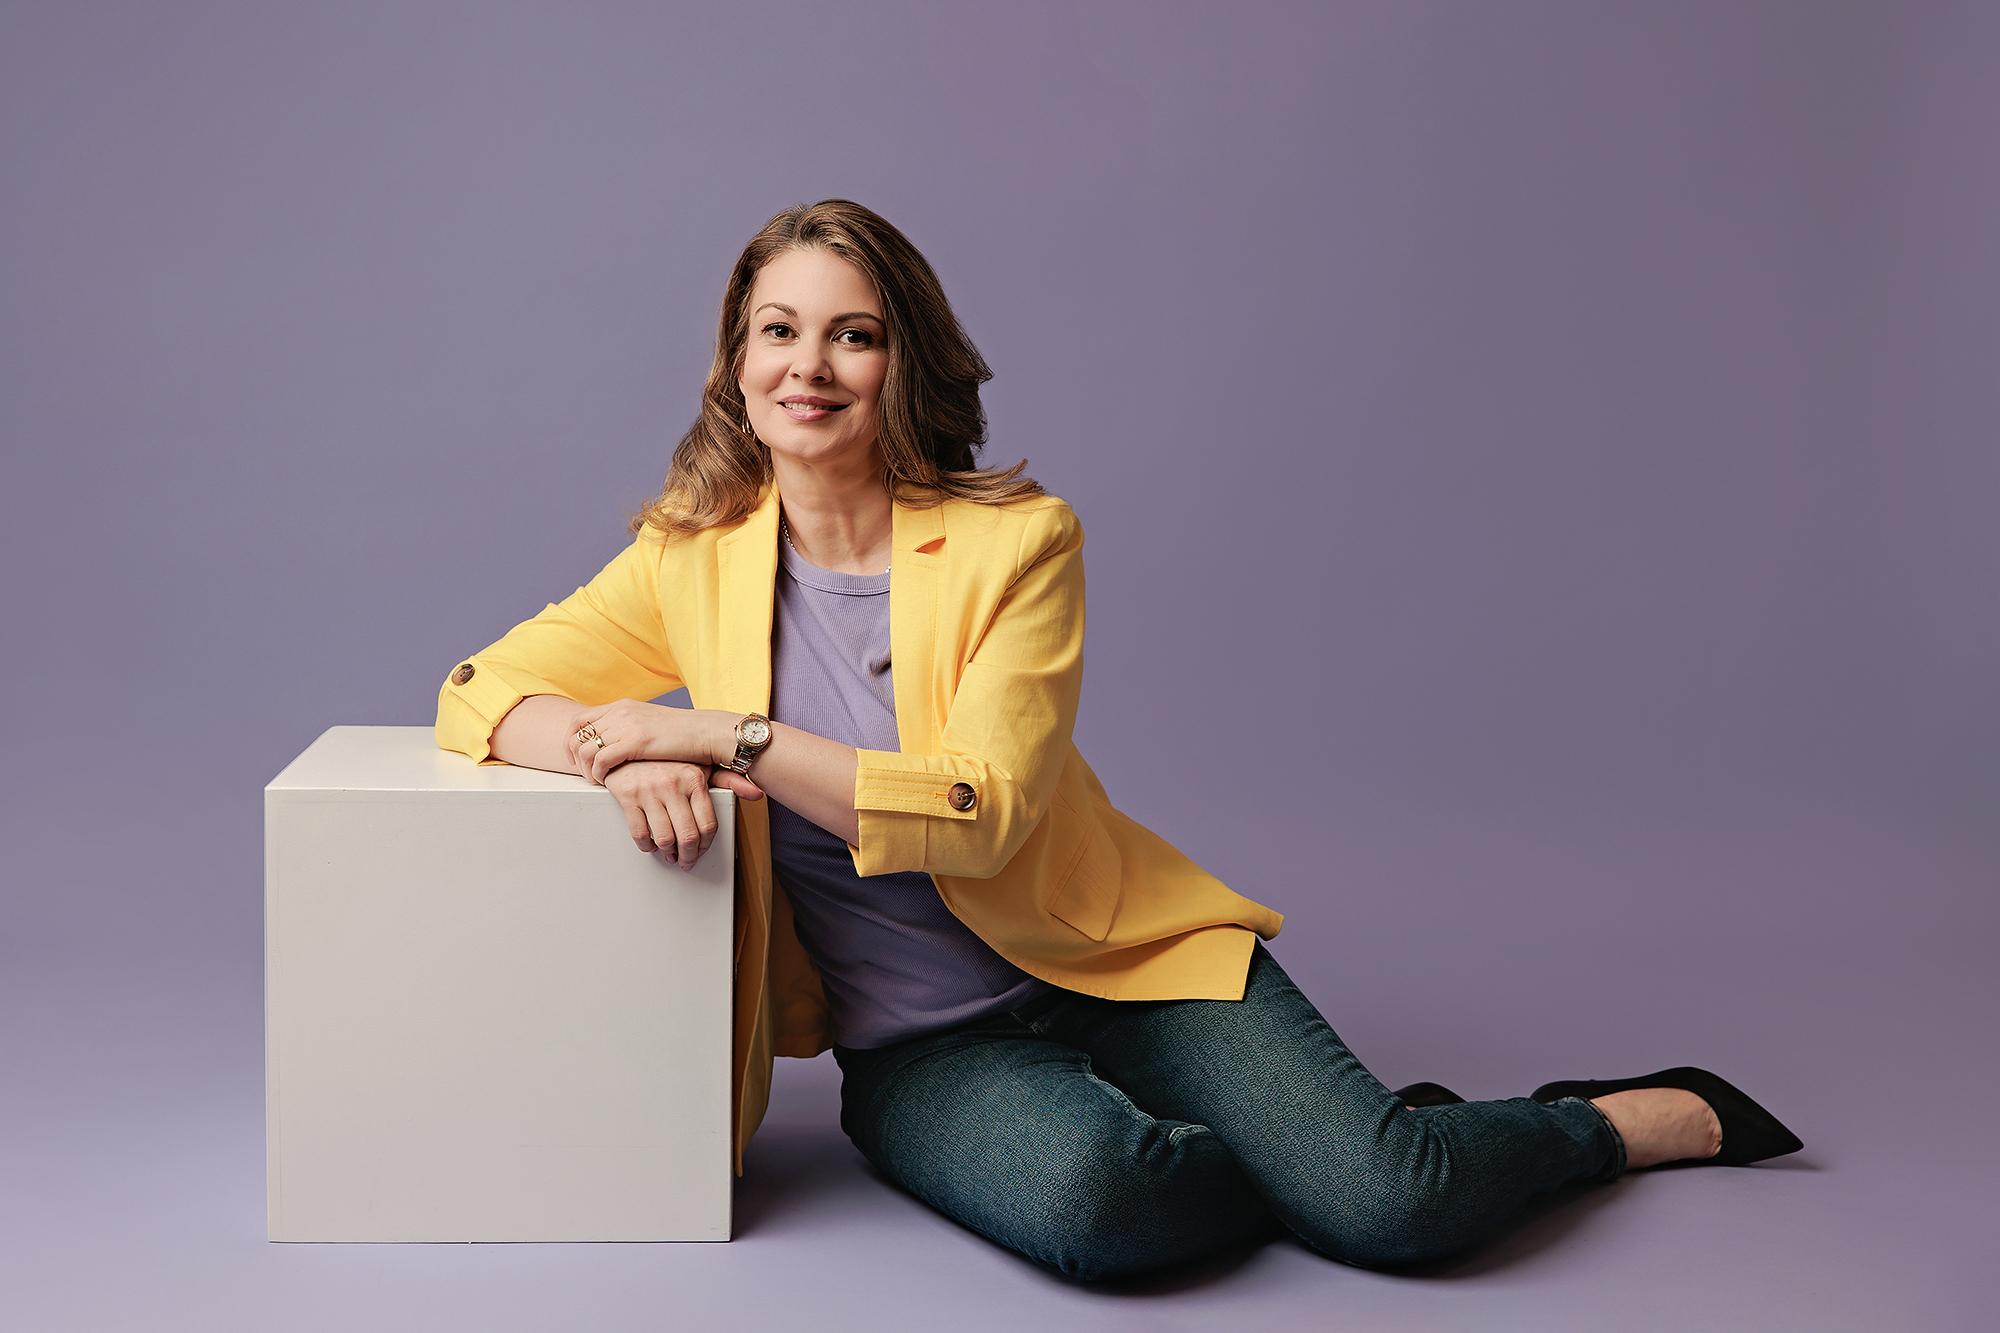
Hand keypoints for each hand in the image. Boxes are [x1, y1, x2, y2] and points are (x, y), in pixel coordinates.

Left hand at [566, 700, 727, 783]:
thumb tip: (617, 744)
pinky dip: (598, 774)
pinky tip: (607, 782)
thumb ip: (631, 728)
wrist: (706, 733)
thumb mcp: (650, 724)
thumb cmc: (684, 735)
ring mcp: (626, 725)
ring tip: (597, 781)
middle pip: (577, 736)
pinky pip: (601, 760)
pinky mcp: (635, 741)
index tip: (576, 759)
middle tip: (584, 774)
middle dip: (575, 759)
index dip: (571, 741)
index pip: (580, 720)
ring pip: (585, 750)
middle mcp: (620, 712)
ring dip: (586, 769)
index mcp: (623, 706)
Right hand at [603, 760, 762, 869]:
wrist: (627, 747)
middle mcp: (673, 784)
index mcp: (694, 779)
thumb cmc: (667, 759)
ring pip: (664, 838)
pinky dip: (646, 846)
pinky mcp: (627, 796)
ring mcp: (649, 790)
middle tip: (686, 861)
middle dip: (688, 856)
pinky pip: (640, 833)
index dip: (706, 845)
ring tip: (669, 854)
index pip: (707, 824)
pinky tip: (651, 844)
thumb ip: (728, 780)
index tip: (701, 850)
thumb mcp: (700, 765)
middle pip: (687, 836)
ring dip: (668, 853)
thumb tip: (757, 793)